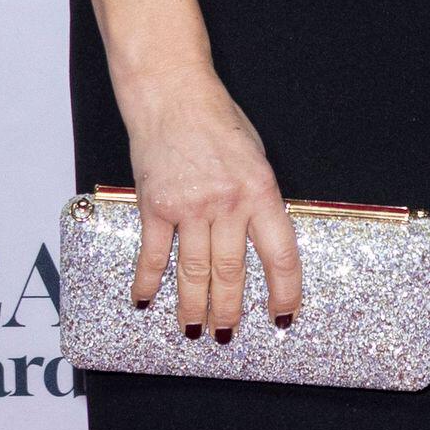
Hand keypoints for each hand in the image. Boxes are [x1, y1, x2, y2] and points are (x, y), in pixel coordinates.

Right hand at [120, 75, 302, 338]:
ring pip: (194, 272)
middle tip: (226, 334)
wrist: (173, 96)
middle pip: (232, 273)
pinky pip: (155, 254)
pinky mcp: (156, 206)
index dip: (284, 292)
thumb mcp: (257, 159)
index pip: (281, 255)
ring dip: (193, 306)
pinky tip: (146, 301)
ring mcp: (189, 207)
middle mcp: (227, 204)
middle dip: (229, 310)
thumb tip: (262, 244)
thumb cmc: (218, 123)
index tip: (282, 316)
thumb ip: (260, 201)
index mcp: (261, 192)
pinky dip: (149, 281)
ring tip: (193, 329)